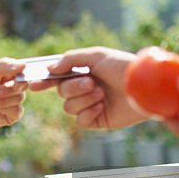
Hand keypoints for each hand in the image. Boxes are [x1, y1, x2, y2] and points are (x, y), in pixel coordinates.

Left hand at [0, 57, 27, 131]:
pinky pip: (16, 111)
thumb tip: (23, 65)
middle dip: (6, 89)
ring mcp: (15, 100)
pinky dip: (2, 109)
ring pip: (19, 98)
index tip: (14, 77)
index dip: (21, 74)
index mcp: (9, 73)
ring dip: (0, 101)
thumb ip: (3, 66)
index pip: (23, 70)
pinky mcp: (13, 114)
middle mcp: (15, 86)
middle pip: (22, 84)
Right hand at [29, 47, 145, 129]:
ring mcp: (91, 105)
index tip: (33, 84)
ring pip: (69, 108)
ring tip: (102, 94)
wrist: (145, 87)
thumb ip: (71, 59)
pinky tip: (102, 106)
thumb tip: (50, 69)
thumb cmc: (123, 67)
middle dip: (74, 88)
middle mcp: (85, 89)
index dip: (44, 81)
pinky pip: (81, 121)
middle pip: (61, 93)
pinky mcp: (99, 120)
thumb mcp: (97, 56)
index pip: (57, 78)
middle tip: (91, 83)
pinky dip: (88, 113)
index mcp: (83, 72)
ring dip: (84, 100)